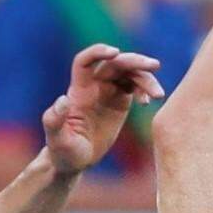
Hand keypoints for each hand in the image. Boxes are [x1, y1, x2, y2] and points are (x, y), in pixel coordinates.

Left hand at [41, 43, 166, 176]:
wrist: (75, 161)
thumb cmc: (62, 151)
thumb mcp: (57, 139)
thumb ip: (54, 120)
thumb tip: (63, 99)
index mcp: (78, 90)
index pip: (85, 61)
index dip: (99, 52)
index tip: (116, 53)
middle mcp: (94, 86)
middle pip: (115, 63)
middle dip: (134, 61)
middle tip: (154, 65)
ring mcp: (108, 92)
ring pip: (129, 73)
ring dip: (145, 78)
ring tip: (158, 94)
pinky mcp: (120, 102)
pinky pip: (135, 87)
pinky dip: (145, 89)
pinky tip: (149, 101)